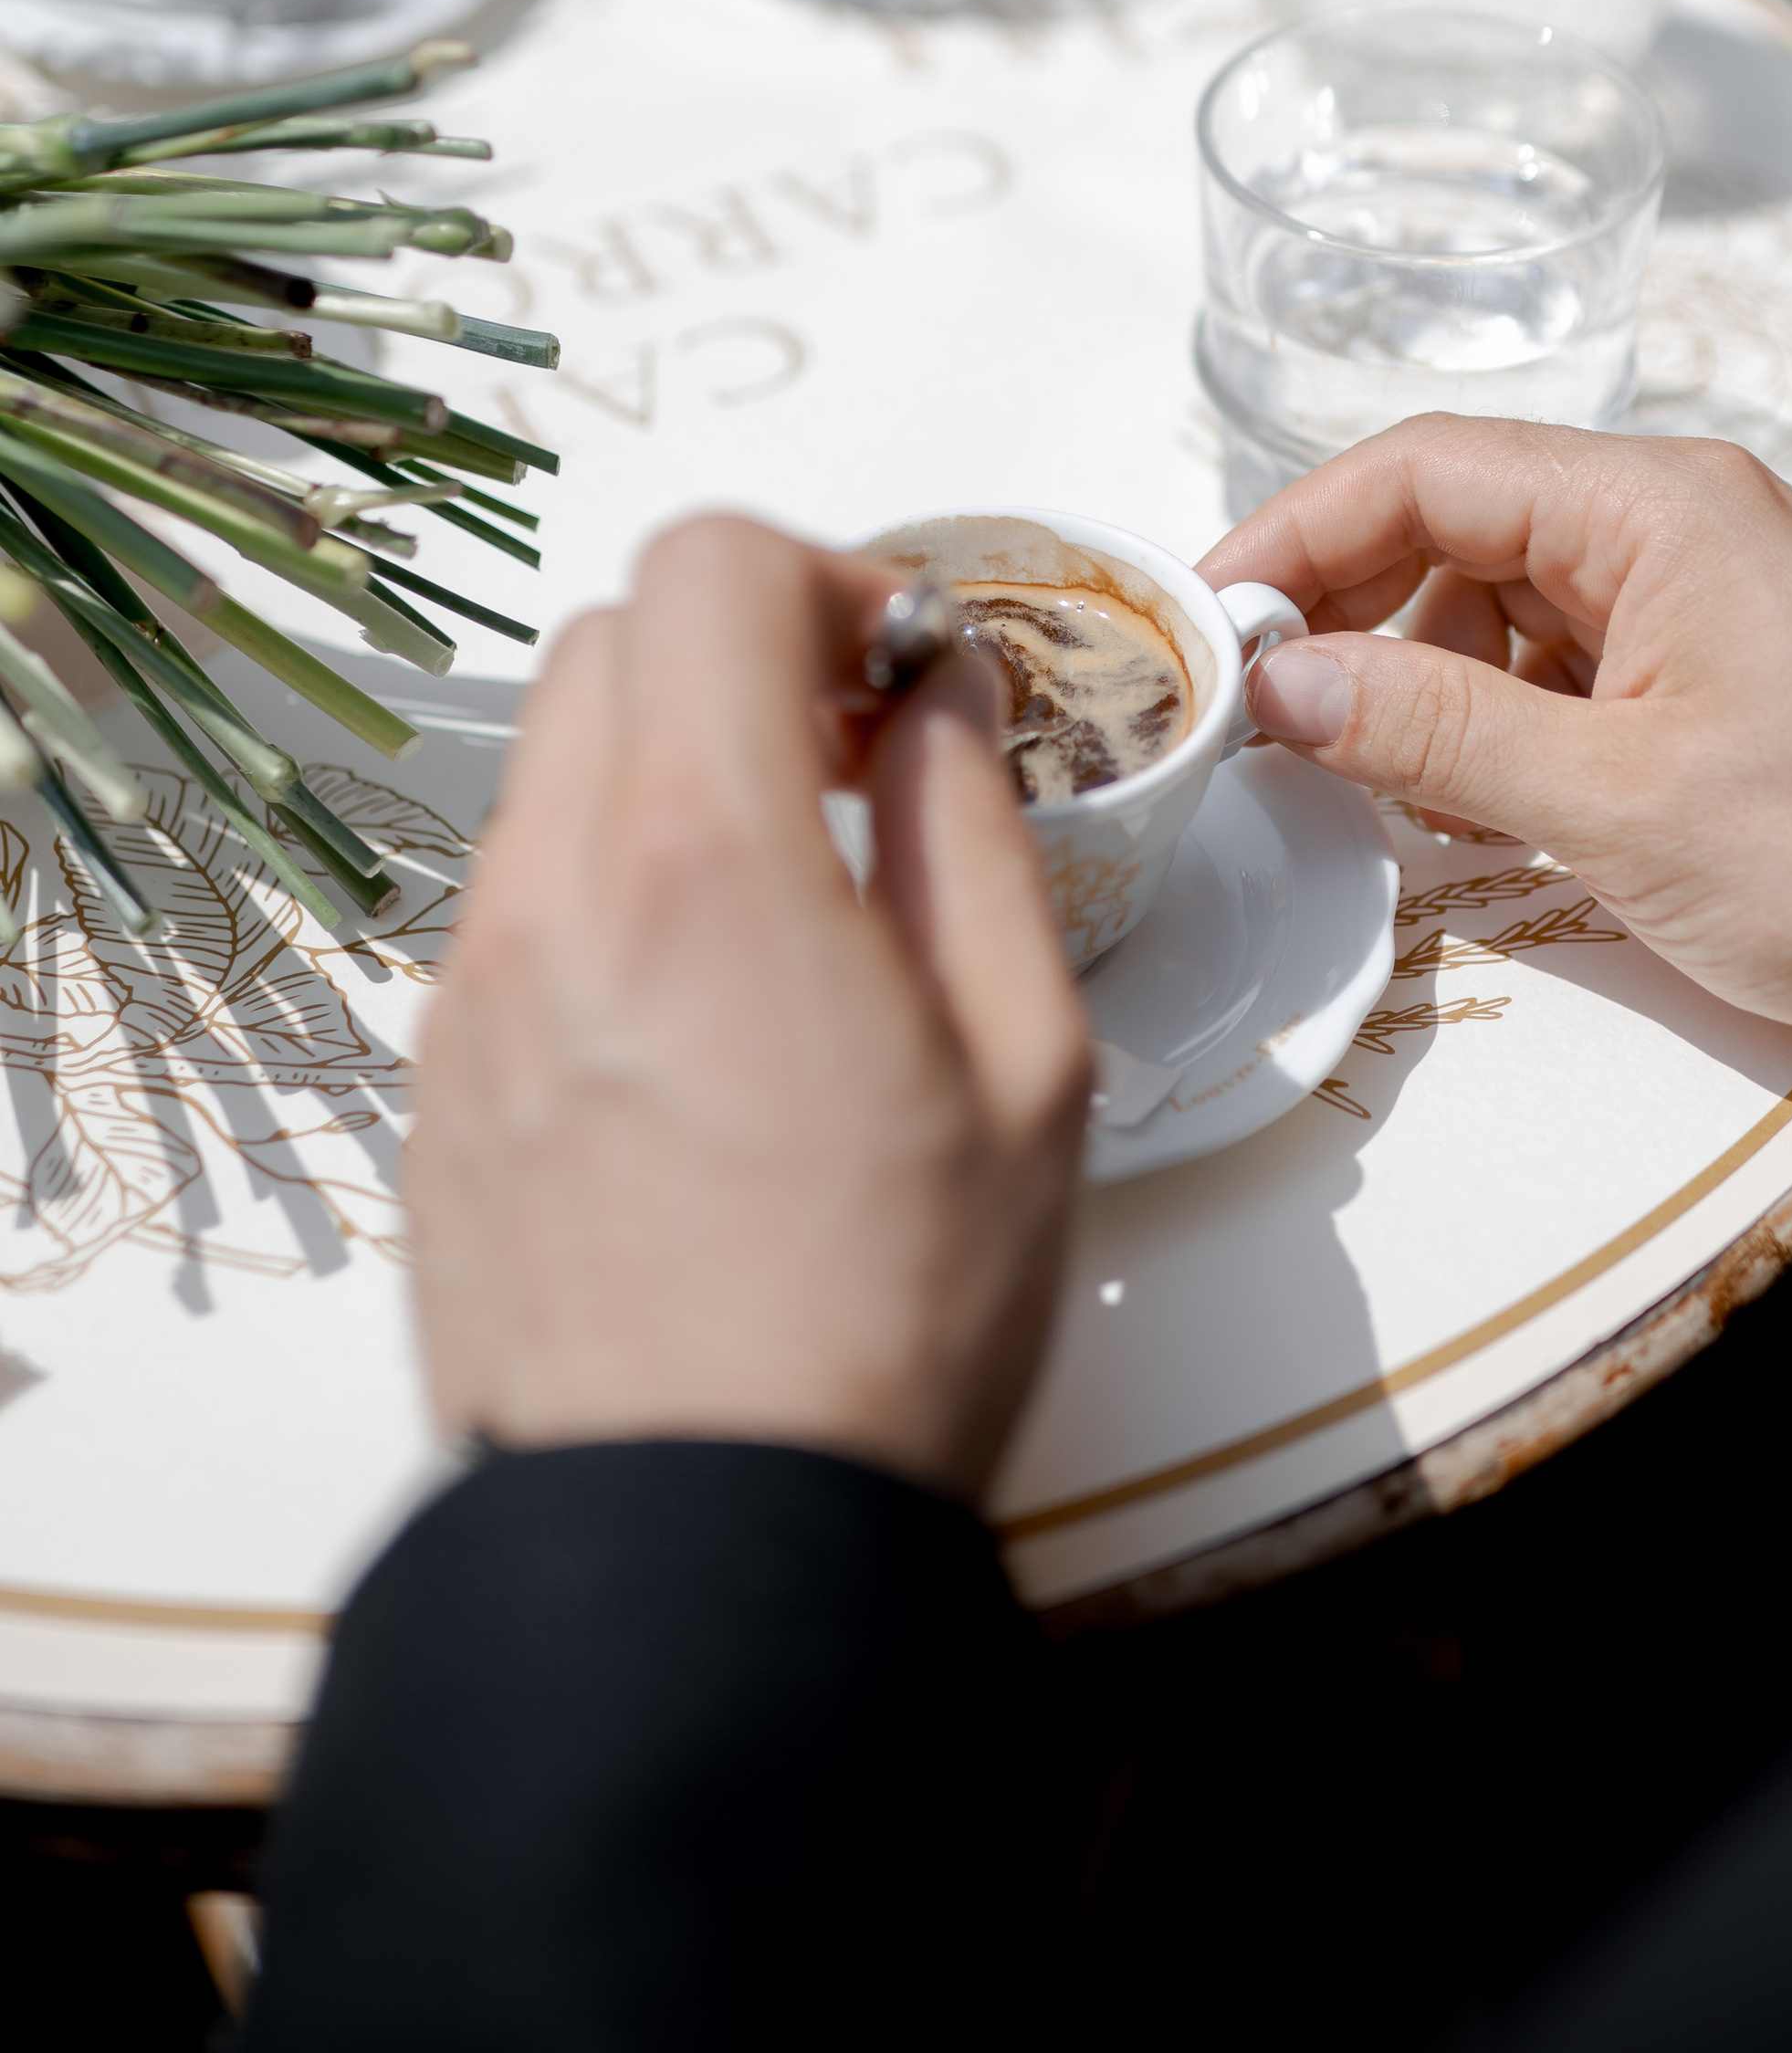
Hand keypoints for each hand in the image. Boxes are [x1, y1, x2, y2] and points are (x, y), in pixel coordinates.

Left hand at [407, 517, 1092, 1496]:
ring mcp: (474, 992)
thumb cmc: (888, 1322)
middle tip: (862, 757)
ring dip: (676, 766)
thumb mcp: (1025, 1057)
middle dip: (749, 650)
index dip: (830, 576)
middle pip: (615, 641)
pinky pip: (520, 900)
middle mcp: (555, 898)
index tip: (908, 665)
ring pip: (554, 769)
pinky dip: (613, 881)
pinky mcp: (438, 1080)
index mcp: (708, 863)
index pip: (711, 570)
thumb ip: (973, 828)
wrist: (698, 1550)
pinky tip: (711, 1009)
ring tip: (795, 894)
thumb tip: (939, 692)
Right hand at [1200, 419, 1791, 1068]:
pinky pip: (1564, 654)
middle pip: (1455, 519)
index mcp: (1656, 506)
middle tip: (1258, 708)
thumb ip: (1433, 732)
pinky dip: (1495, 714)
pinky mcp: (1718, 662)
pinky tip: (1466, 799)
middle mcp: (1677, 517)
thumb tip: (1280, 685)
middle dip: (1348, 610)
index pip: (1425, 466)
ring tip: (1376, 778)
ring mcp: (1702, 588)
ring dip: (1420, 674)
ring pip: (1501, 592)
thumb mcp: (1614, 803)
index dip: (1296, 534)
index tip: (1207, 619)